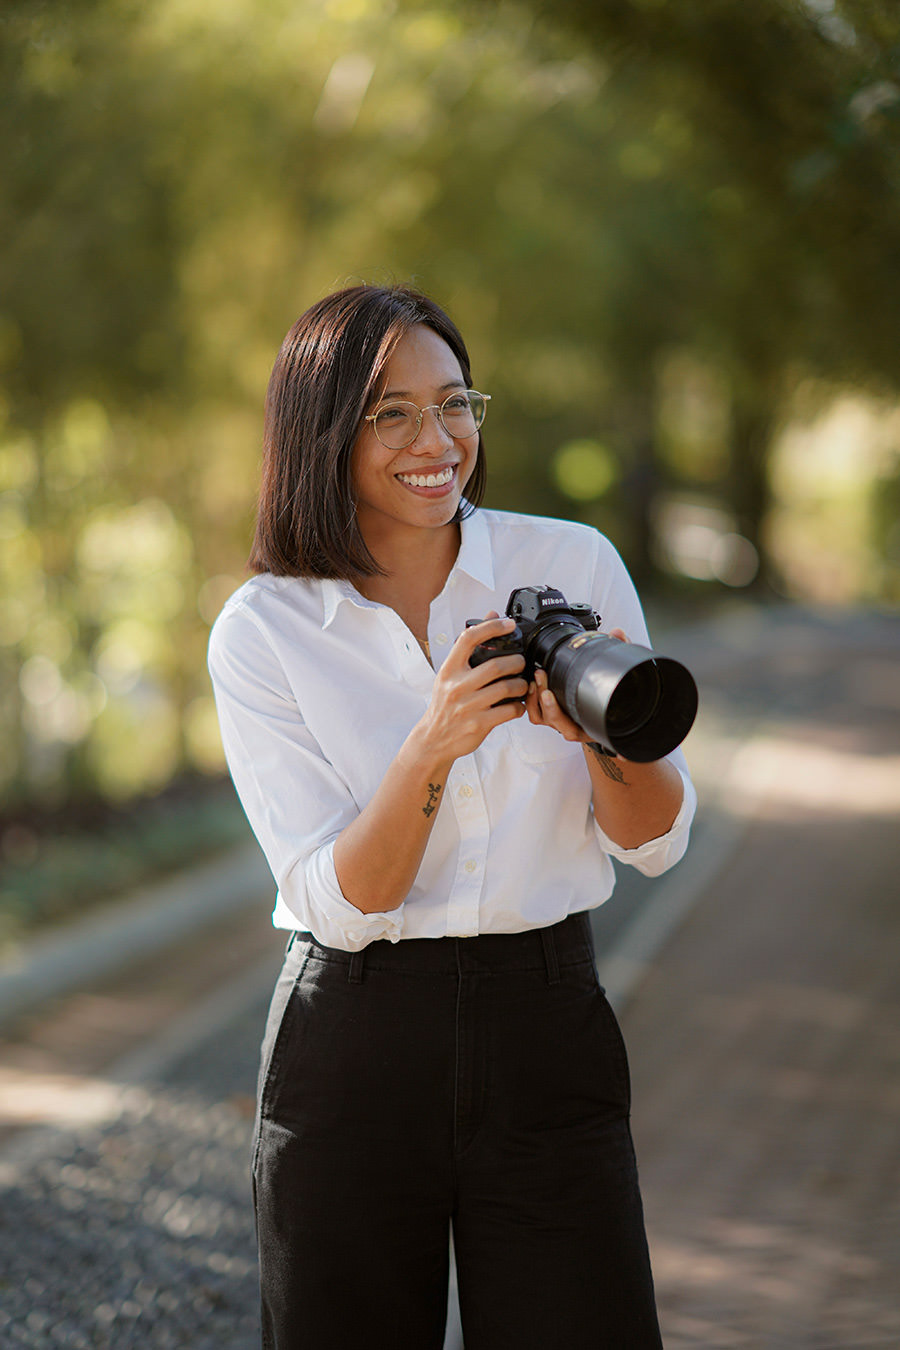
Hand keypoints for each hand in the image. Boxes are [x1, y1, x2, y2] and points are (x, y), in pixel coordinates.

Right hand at [414, 611, 527, 763]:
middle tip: (521, 663)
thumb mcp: (450, 674)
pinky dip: (518, 706)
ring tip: (522, 684)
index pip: (468, 638)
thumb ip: (470, 647)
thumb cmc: (445, 703)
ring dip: (521, 685)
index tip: (508, 624)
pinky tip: (517, 704)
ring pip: (506, 688)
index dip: (491, 627)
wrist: (433, 738)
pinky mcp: (478, 724)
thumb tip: (490, 615)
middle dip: (516, 662)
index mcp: (449, 670)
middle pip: (496, 666)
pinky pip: (508, 711)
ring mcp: (467, 706)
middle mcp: (456, 686)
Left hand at [524, 628, 629, 743]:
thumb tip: (617, 633)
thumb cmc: (617, 693)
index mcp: (594, 726)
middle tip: (540, 676)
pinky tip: (532, 684)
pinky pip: (537, 714)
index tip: (548, 694)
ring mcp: (564, 723)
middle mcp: (577, 728)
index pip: (573, 729)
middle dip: (543, 699)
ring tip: (536, 678)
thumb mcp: (623, 671)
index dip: (557, 713)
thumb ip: (622, 651)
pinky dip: (531, 701)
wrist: (613, 702)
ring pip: (542, 718)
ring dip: (535, 699)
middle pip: (553, 721)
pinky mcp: (553, 716)